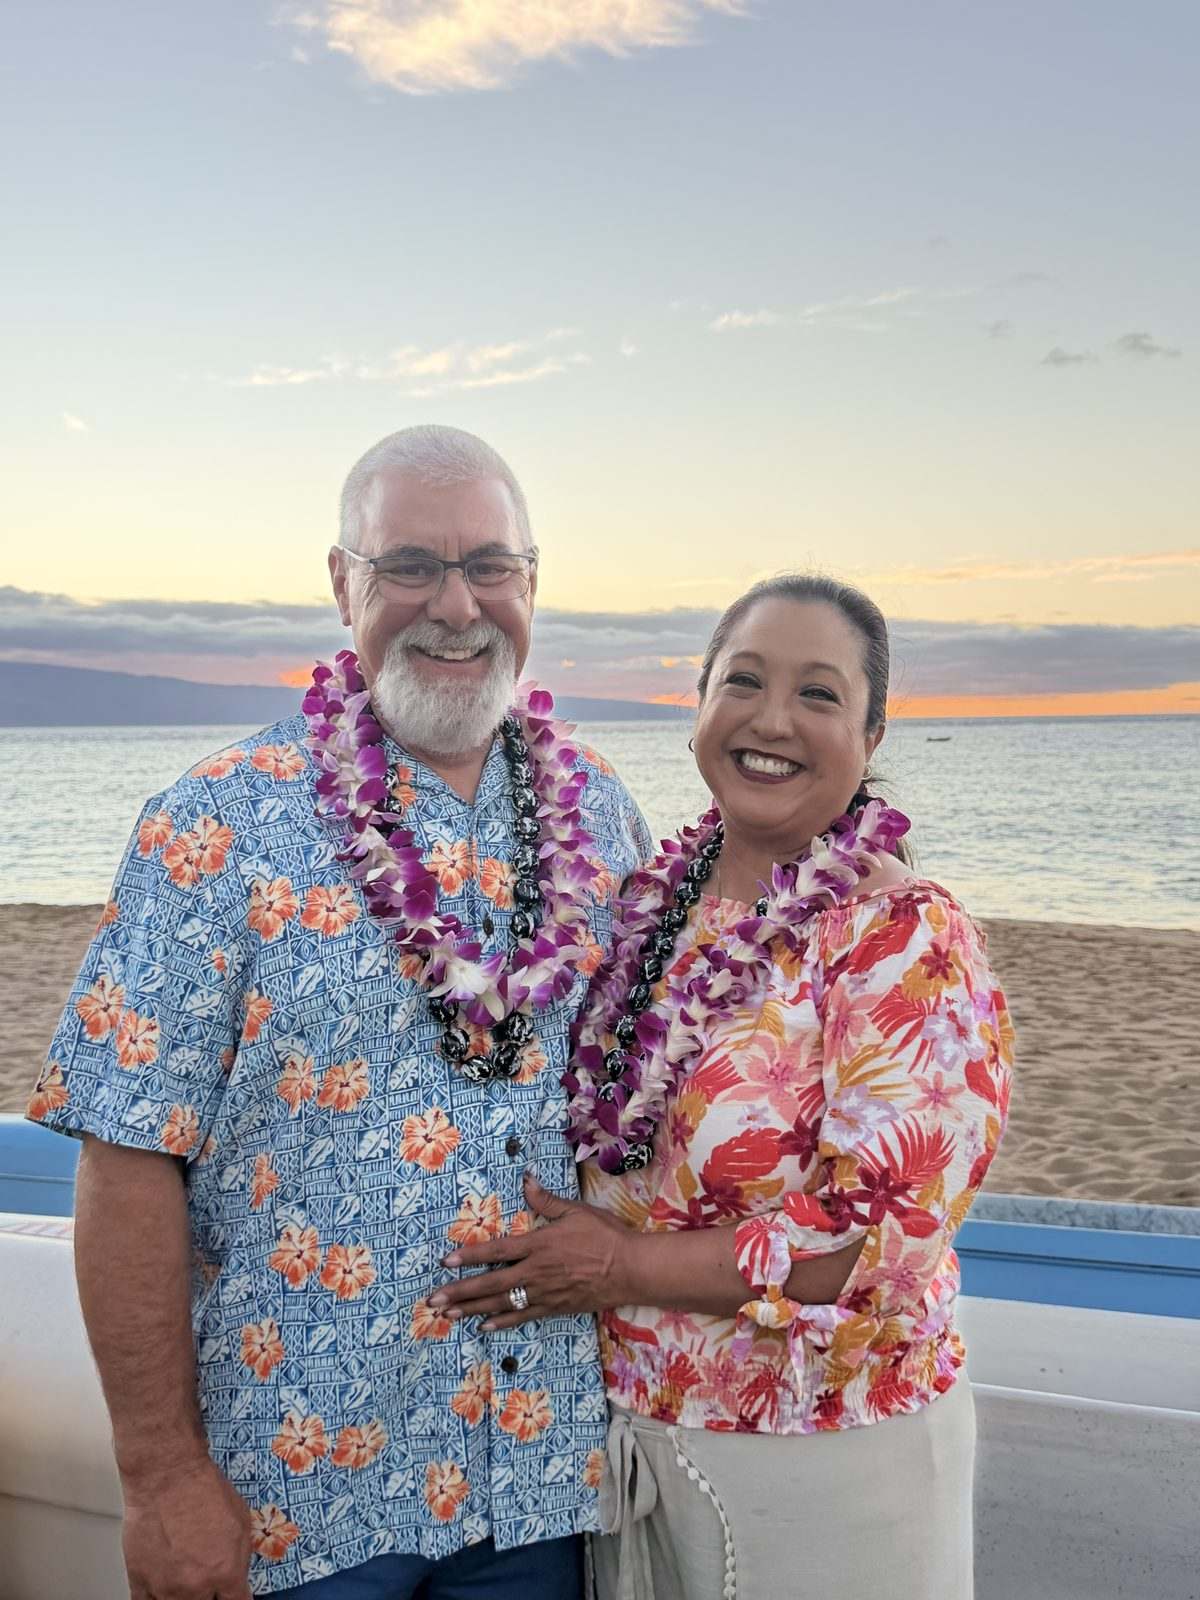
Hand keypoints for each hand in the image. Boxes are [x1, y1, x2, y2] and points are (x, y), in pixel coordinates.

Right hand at [122, 1454, 252, 1599]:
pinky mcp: (140, 1581)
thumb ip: (240, 1556)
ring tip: (187, 1584)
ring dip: (184, 1599)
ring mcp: (165, 1587)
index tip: (235, 1596)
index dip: (237, 1599)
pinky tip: (162, 1592)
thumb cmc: (203, 1489)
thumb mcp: (241, 1520)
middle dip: (210, 1597)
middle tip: (209, 1585)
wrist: (168, 1476)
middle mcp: (196, 1586)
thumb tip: (238, 1576)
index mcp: (226, 1572)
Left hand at [430, 1174, 631, 1329]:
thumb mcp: (576, 1211)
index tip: (445, 1262)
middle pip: (490, 1283)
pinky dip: (502, 1321)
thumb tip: (526, 1181)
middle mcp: (535, 1272)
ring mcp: (543, 1293)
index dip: (469, 1257)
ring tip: (449, 1314)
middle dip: (459, 1291)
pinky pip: (523, 1316)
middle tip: (433, 1300)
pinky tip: (484, 1325)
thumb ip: (547, 1200)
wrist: (630, 1269)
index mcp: (538, 1245)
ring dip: (472, 1309)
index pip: (496, 1251)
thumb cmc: (604, 1236)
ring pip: (501, 1303)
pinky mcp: (554, 1308)